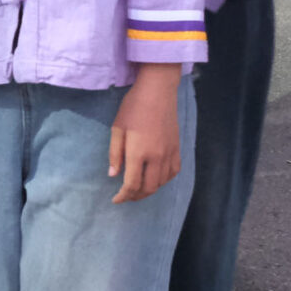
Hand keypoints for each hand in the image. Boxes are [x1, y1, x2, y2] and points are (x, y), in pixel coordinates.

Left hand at [108, 63, 183, 202]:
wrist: (158, 91)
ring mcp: (169, 153)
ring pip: (162, 182)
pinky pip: (173, 172)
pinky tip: (156, 178)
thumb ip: (115, 154)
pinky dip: (164, 180)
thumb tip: (113, 175)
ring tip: (138, 189)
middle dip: (135, 196)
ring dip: (149, 190)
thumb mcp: (117, 128)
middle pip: (148, 188)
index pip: (132, 184)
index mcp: (139, 152)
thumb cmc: (133, 107)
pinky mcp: (177, 148)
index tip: (116, 200)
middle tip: (126, 196)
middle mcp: (157, 156)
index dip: (123, 196)